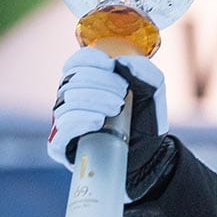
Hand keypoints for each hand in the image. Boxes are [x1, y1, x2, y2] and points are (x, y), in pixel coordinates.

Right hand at [47, 47, 168, 170]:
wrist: (150, 156)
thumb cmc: (147, 122)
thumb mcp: (154, 95)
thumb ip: (147, 75)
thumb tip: (123, 61)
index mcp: (87, 82)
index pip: (77, 63)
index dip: (90, 60)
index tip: (110, 65)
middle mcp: (71, 100)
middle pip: (71, 81)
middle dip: (98, 83)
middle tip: (122, 94)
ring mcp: (65, 122)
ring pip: (66, 103)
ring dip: (92, 101)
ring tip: (116, 109)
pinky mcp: (62, 146)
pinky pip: (62, 129)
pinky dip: (79, 121)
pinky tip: (97, 121)